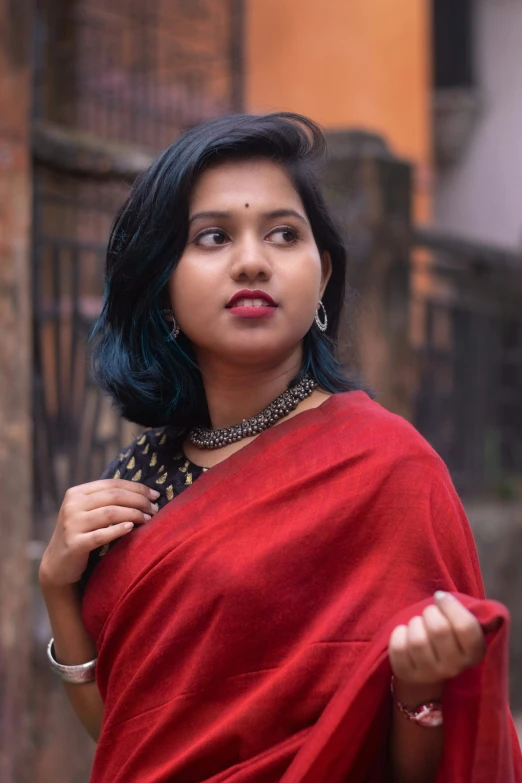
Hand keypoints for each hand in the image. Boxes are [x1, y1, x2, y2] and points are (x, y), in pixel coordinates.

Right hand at [39, 479, 159, 587]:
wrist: (58, 563)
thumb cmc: (81, 533)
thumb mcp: (87, 511)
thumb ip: (106, 499)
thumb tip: (144, 493)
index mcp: (76, 493)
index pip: (112, 484)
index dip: (137, 487)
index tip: (155, 494)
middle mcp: (72, 505)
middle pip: (113, 496)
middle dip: (139, 501)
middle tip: (154, 509)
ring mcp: (71, 524)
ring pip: (110, 513)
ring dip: (134, 514)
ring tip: (148, 519)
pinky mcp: (75, 544)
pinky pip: (101, 535)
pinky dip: (119, 530)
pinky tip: (132, 528)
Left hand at [388, 591, 485, 685]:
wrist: (428, 664)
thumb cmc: (446, 635)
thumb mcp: (460, 624)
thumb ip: (465, 610)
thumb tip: (443, 596)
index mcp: (474, 653)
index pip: (466, 627)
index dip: (450, 605)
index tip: (440, 597)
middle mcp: (455, 667)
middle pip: (439, 629)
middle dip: (430, 612)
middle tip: (428, 613)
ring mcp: (431, 674)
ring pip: (418, 640)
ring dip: (414, 624)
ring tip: (417, 625)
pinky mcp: (408, 674)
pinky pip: (398, 648)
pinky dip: (399, 634)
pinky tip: (405, 635)